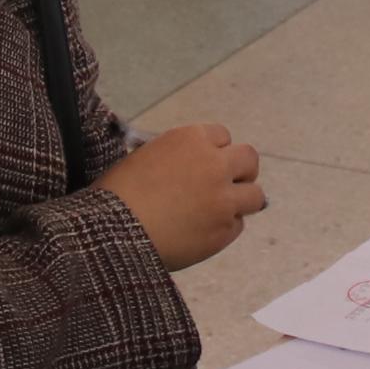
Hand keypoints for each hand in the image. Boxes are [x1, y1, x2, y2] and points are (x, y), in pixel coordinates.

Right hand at [100, 122, 269, 269]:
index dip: (214, 151)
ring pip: (255, 195)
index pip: (222, 136)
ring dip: (241, 200)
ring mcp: (224, 199)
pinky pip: (237, 225)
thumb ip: (175, 157)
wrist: (114, 231)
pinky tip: (203, 232)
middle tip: (225, 185)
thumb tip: (185, 168)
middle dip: (240, 171)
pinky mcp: (224, 231)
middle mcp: (215, 165)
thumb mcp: (145, 157)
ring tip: (221, 211)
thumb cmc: (116, 193)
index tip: (204, 164)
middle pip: (249, 159)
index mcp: (191, 139)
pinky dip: (225, 228)